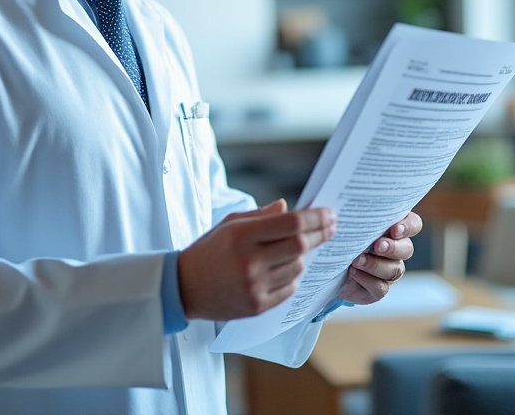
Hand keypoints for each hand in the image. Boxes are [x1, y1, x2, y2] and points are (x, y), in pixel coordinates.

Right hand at [177, 199, 336, 321]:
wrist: (184, 287)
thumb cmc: (208, 251)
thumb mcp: (229, 225)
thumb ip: (260, 216)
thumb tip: (288, 207)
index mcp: (242, 235)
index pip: (291, 223)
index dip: (315, 218)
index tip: (330, 214)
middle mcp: (249, 261)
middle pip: (300, 246)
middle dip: (320, 235)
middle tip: (330, 228)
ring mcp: (254, 286)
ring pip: (297, 268)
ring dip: (301, 256)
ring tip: (293, 250)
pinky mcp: (257, 306)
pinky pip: (289, 288)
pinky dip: (291, 277)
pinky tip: (281, 270)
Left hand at [338, 210, 422, 304]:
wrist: (330, 268)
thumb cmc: (344, 239)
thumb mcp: (350, 226)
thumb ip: (356, 216)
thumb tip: (342, 208)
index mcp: (394, 230)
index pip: (413, 224)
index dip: (408, 227)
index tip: (395, 229)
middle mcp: (397, 250)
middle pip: (407, 249)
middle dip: (393, 247)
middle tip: (378, 246)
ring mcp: (389, 271)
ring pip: (394, 269)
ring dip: (375, 264)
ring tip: (357, 260)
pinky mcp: (379, 289)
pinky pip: (380, 287)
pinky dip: (366, 279)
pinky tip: (353, 272)